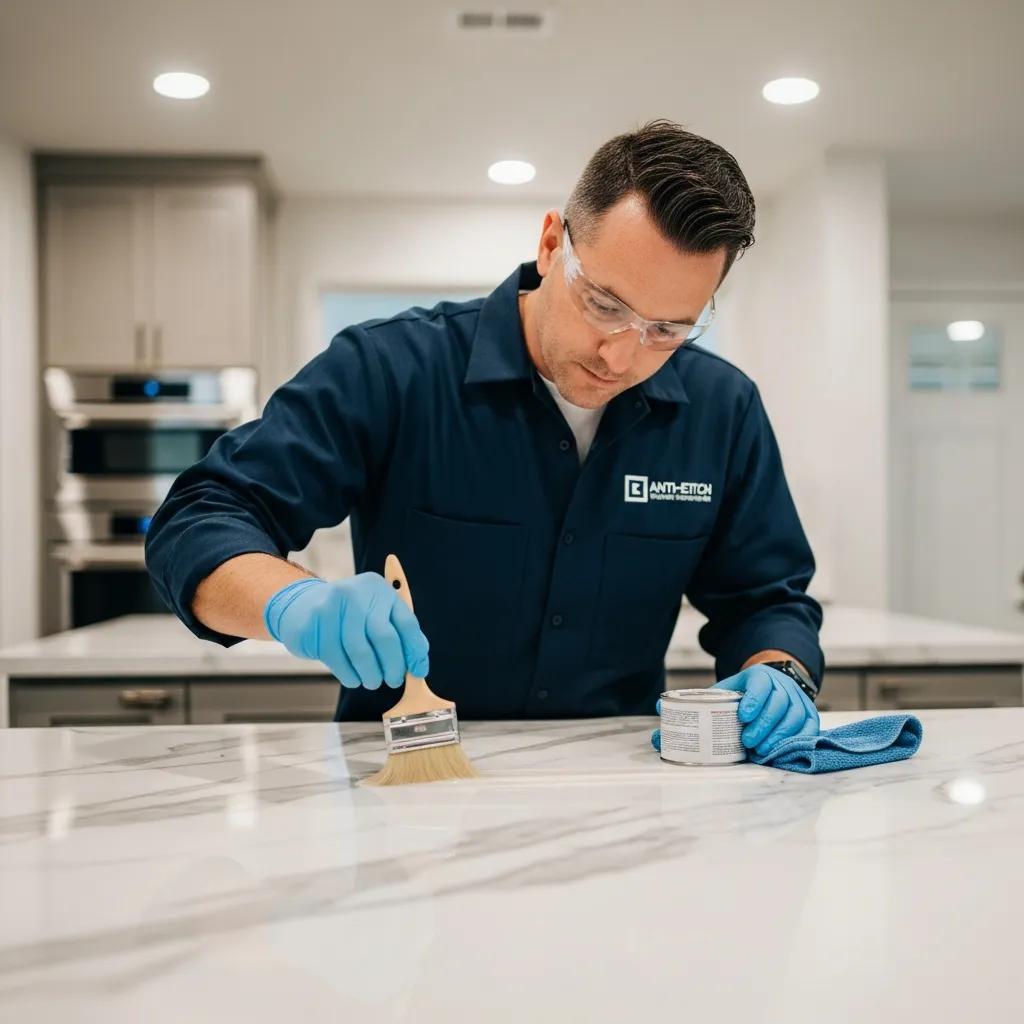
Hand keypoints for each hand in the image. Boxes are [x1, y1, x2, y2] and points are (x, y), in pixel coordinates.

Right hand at [263, 574, 429, 689]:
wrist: (302, 606)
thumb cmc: (349, 617)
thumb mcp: (376, 615)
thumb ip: (399, 635)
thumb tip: (419, 667)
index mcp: (380, 590)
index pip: (407, 622)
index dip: (415, 651)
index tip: (419, 672)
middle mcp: (359, 593)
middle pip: (385, 637)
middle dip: (393, 666)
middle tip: (393, 681)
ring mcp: (335, 605)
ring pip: (359, 651)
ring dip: (370, 674)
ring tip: (371, 681)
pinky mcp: (315, 621)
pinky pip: (336, 657)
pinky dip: (349, 674)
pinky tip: (353, 678)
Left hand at [650, 666, 818, 755]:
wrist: (771, 687)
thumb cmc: (741, 694)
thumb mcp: (721, 692)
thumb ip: (694, 702)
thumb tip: (657, 708)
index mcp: (759, 676)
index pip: (760, 683)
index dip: (754, 699)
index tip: (742, 715)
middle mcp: (783, 686)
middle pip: (779, 704)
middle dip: (764, 724)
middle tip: (748, 742)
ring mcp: (798, 700)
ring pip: (795, 717)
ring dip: (778, 736)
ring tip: (761, 751)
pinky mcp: (808, 716)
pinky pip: (808, 728)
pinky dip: (796, 740)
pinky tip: (781, 751)